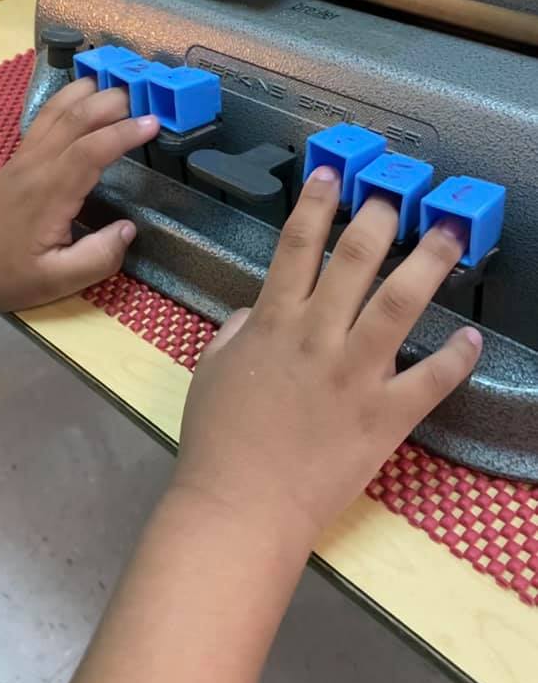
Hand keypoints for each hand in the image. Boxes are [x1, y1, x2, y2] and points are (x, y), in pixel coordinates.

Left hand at [0, 77, 158, 317]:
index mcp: (49, 194)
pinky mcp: (17, 160)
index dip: (124, 133)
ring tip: (120, 83)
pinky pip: (44, 118)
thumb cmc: (4, 276)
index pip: (91, 150)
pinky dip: (68, 100)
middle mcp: (36, 166)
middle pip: (75, 118)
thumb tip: (129, 229)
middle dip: (113, 101)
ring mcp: (23, 159)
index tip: (155, 123)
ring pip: (56, 110)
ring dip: (89, 92)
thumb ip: (98, 258)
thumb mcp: (55, 281)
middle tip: (150, 95)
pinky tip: (83, 96)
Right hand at [175, 164, 481, 544]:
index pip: (296, 247)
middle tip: (396, 196)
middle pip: (355, 261)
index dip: (315, 204)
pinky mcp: (385, 416)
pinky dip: (454, 359)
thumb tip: (256, 310)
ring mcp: (356, 374)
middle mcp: (318, 336)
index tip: (332, 175)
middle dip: (379, 218)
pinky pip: (429, 382)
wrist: (241, 507)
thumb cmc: (218, 440)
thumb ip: (236, 332)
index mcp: (274, 322)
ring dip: (428, 264)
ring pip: (399, 304)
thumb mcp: (211, 371)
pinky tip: (471, 337)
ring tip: (449, 234)